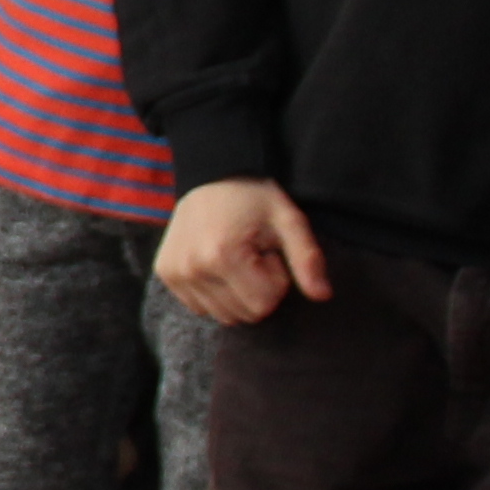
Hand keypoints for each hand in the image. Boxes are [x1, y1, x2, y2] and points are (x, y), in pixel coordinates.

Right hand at [157, 176, 331, 327]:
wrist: (210, 174)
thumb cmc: (254, 197)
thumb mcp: (289, 221)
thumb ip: (308, 259)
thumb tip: (323, 296)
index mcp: (222, 256)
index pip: (264, 304)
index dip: (275, 280)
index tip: (269, 253)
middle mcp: (192, 269)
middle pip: (243, 314)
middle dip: (257, 289)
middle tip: (253, 255)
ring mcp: (175, 273)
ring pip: (223, 315)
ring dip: (237, 293)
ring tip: (237, 259)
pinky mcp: (166, 273)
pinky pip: (200, 307)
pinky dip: (215, 293)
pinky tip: (218, 264)